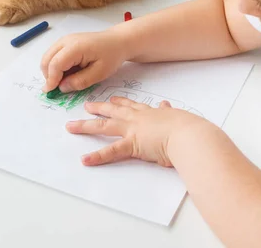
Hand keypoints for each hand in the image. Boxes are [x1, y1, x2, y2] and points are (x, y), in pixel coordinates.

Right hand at [41, 30, 128, 92]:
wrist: (117, 41)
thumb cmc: (111, 55)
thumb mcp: (100, 73)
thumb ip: (80, 81)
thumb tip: (62, 88)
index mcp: (75, 47)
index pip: (55, 64)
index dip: (51, 80)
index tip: (51, 93)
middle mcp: (66, 40)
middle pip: (47, 60)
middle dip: (48, 76)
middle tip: (58, 89)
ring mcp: (64, 40)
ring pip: (48, 57)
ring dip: (51, 71)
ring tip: (66, 80)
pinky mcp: (65, 42)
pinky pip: (53, 55)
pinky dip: (55, 66)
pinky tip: (68, 72)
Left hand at [66, 97, 204, 166]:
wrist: (188, 134)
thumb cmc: (188, 128)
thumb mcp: (178, 116)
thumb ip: (169, 112)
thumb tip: (166, 105)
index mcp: (151, 113)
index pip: (132, 106)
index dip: (120, 103)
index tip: (112, 100)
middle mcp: (138, 118)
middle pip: (113, 112)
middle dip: (98, 108)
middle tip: (86, 106)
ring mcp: (132, 130)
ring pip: (104, 126)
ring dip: (85, 126)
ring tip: (71, 127)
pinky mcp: (132, 145)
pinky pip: (111, 152)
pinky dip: (97, 156)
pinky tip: (85, 160)